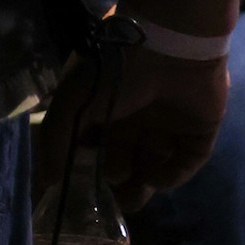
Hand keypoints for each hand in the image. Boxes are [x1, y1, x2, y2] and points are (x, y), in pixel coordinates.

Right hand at [37, 45, 228, 211]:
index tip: (77, 196)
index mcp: (105, 107)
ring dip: (139, 187)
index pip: (93, 146)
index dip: (85, 171)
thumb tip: (48, 182)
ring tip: (129, 199)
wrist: (168, 42)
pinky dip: (168, 176)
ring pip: (151, 168)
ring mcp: (166, 125)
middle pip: (121, 161)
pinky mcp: (196, 133)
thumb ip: (55, 140)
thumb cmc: (114, 68)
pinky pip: (183, 164)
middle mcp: (133, 117)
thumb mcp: (71, 100)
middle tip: (106, 201)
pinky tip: (153, 175)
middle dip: (112, 185)